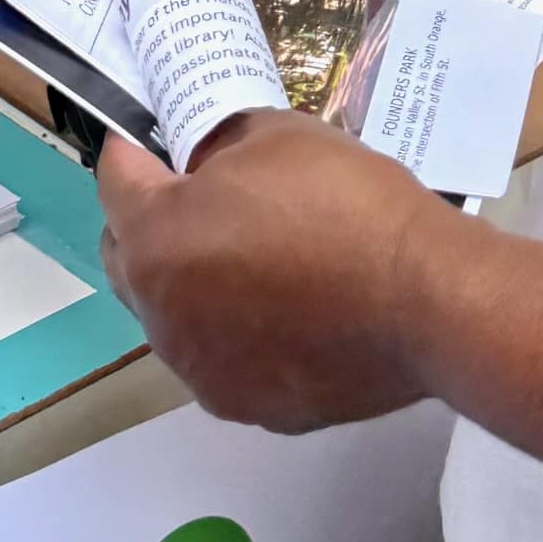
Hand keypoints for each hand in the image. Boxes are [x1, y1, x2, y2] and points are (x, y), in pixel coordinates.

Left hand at [97, 114, 450, 430]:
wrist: (427, 301)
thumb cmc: (346, 205)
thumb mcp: (273, 134)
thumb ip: (216, 143)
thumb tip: (201, 157)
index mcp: (155, 241)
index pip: (114, 181)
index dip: (133, 148)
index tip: (152, 134)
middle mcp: (160, 316)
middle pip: (127, 257)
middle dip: (148, 219)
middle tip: (198, 193)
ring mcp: (201, 371)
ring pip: (171, 314)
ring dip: (190, 281)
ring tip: (253, 256)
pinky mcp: (246, 407)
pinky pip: (219, 356)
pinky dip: (234, 330)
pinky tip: (287, 310)